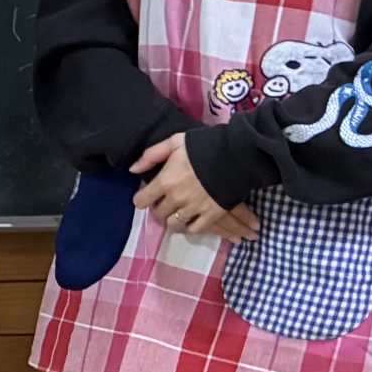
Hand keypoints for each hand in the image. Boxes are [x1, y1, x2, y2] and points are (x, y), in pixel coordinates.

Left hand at [131, 134, 259, 241]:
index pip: (142, 200)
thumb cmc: (204, 145)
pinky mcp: (212, 214)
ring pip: (174, 223)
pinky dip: (190, 226)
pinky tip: (190, 220)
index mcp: (165, 181)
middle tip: (164, 202)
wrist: (238, 152)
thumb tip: (133, 170)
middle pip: (159, 213)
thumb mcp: (175, 142)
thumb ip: (151, 155)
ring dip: (173, 218)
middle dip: (159, 208)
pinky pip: (195, 229)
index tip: (147, 196)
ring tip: (177, 212)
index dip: (142, 198)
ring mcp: (194, 208)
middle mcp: (176, 198)